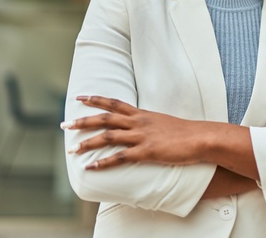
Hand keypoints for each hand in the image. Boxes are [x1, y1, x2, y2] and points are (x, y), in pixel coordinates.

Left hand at [63, 96, 210, 170]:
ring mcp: (142, 136)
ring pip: (108, 137)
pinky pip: (120, 157)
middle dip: (83, 121)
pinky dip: (103, 162)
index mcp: (142, 114)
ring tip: (72, 150)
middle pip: (105, 118)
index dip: (96, 99)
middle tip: (65, 125)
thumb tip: (136, 127)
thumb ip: (147, 123)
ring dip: (88, 143)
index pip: (114, 103)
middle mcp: (139, 122)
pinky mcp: (147, 151)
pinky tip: (91, 167)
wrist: (200, 138)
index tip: (79, 98)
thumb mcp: (162, 122)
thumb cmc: (184, 132)